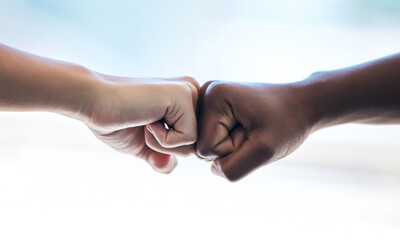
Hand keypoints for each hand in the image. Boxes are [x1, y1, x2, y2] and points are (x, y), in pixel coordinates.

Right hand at [86, 75, 198, 173]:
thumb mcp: (143, 146)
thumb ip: (161, 157)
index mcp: (185, 101)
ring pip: (195, 144)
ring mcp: (190, 92)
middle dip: (168, 148)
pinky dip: (163, 139)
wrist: (93, 102)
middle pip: (197, 145)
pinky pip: (188, 138)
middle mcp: (192, 93)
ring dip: (164, 144)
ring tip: (145, 121)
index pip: (194, 143)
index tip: (146, 127)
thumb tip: (169, 166)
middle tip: (144, 125)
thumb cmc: (115, 122)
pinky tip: (146, 119)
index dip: (168, 149)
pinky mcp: (184, 95)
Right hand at [196, 81, 313, 180]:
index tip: (254, 131)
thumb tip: (213, 169)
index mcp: (213, 95)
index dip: (234, 149)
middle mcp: (205, 93)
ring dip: (232, 145)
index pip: (206, 148)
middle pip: (202, 146)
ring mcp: (207, 100)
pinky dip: (231, 141)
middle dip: (231, 147)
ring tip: (252, 128)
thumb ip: (233, 168)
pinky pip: (213, 140)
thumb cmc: (288, 123)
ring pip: (207, 145)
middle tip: (254, 130)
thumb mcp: (265, 151)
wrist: (303, 104)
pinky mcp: (213, 108)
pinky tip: (246, 127)